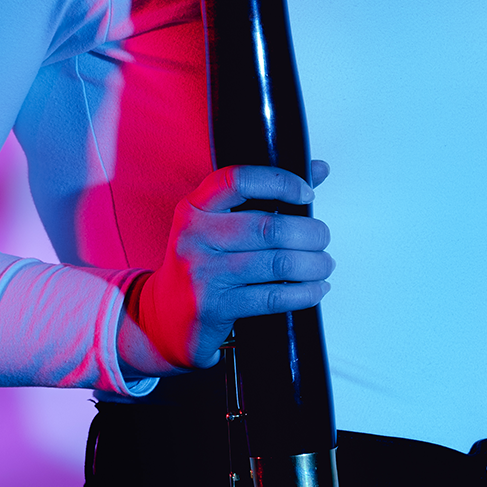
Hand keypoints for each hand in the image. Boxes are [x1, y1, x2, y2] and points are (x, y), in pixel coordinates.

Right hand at [118, 161, 332, 374]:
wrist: (162, 317)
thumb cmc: (202, 265)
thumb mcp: (219, 225)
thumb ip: (266, 196)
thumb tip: (319, 169)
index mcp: (195, 207)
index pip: (239, 180)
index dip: (280, 182)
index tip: (307, 192)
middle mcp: (195, 236)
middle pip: (268, 227)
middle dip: (309, 233)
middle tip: (322, 238)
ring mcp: (203, 273)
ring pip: (276, 263)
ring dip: (312, 264)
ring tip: (323, 264)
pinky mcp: (214, 307)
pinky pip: (272, 297)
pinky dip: (304, 293)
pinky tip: (315, 289)